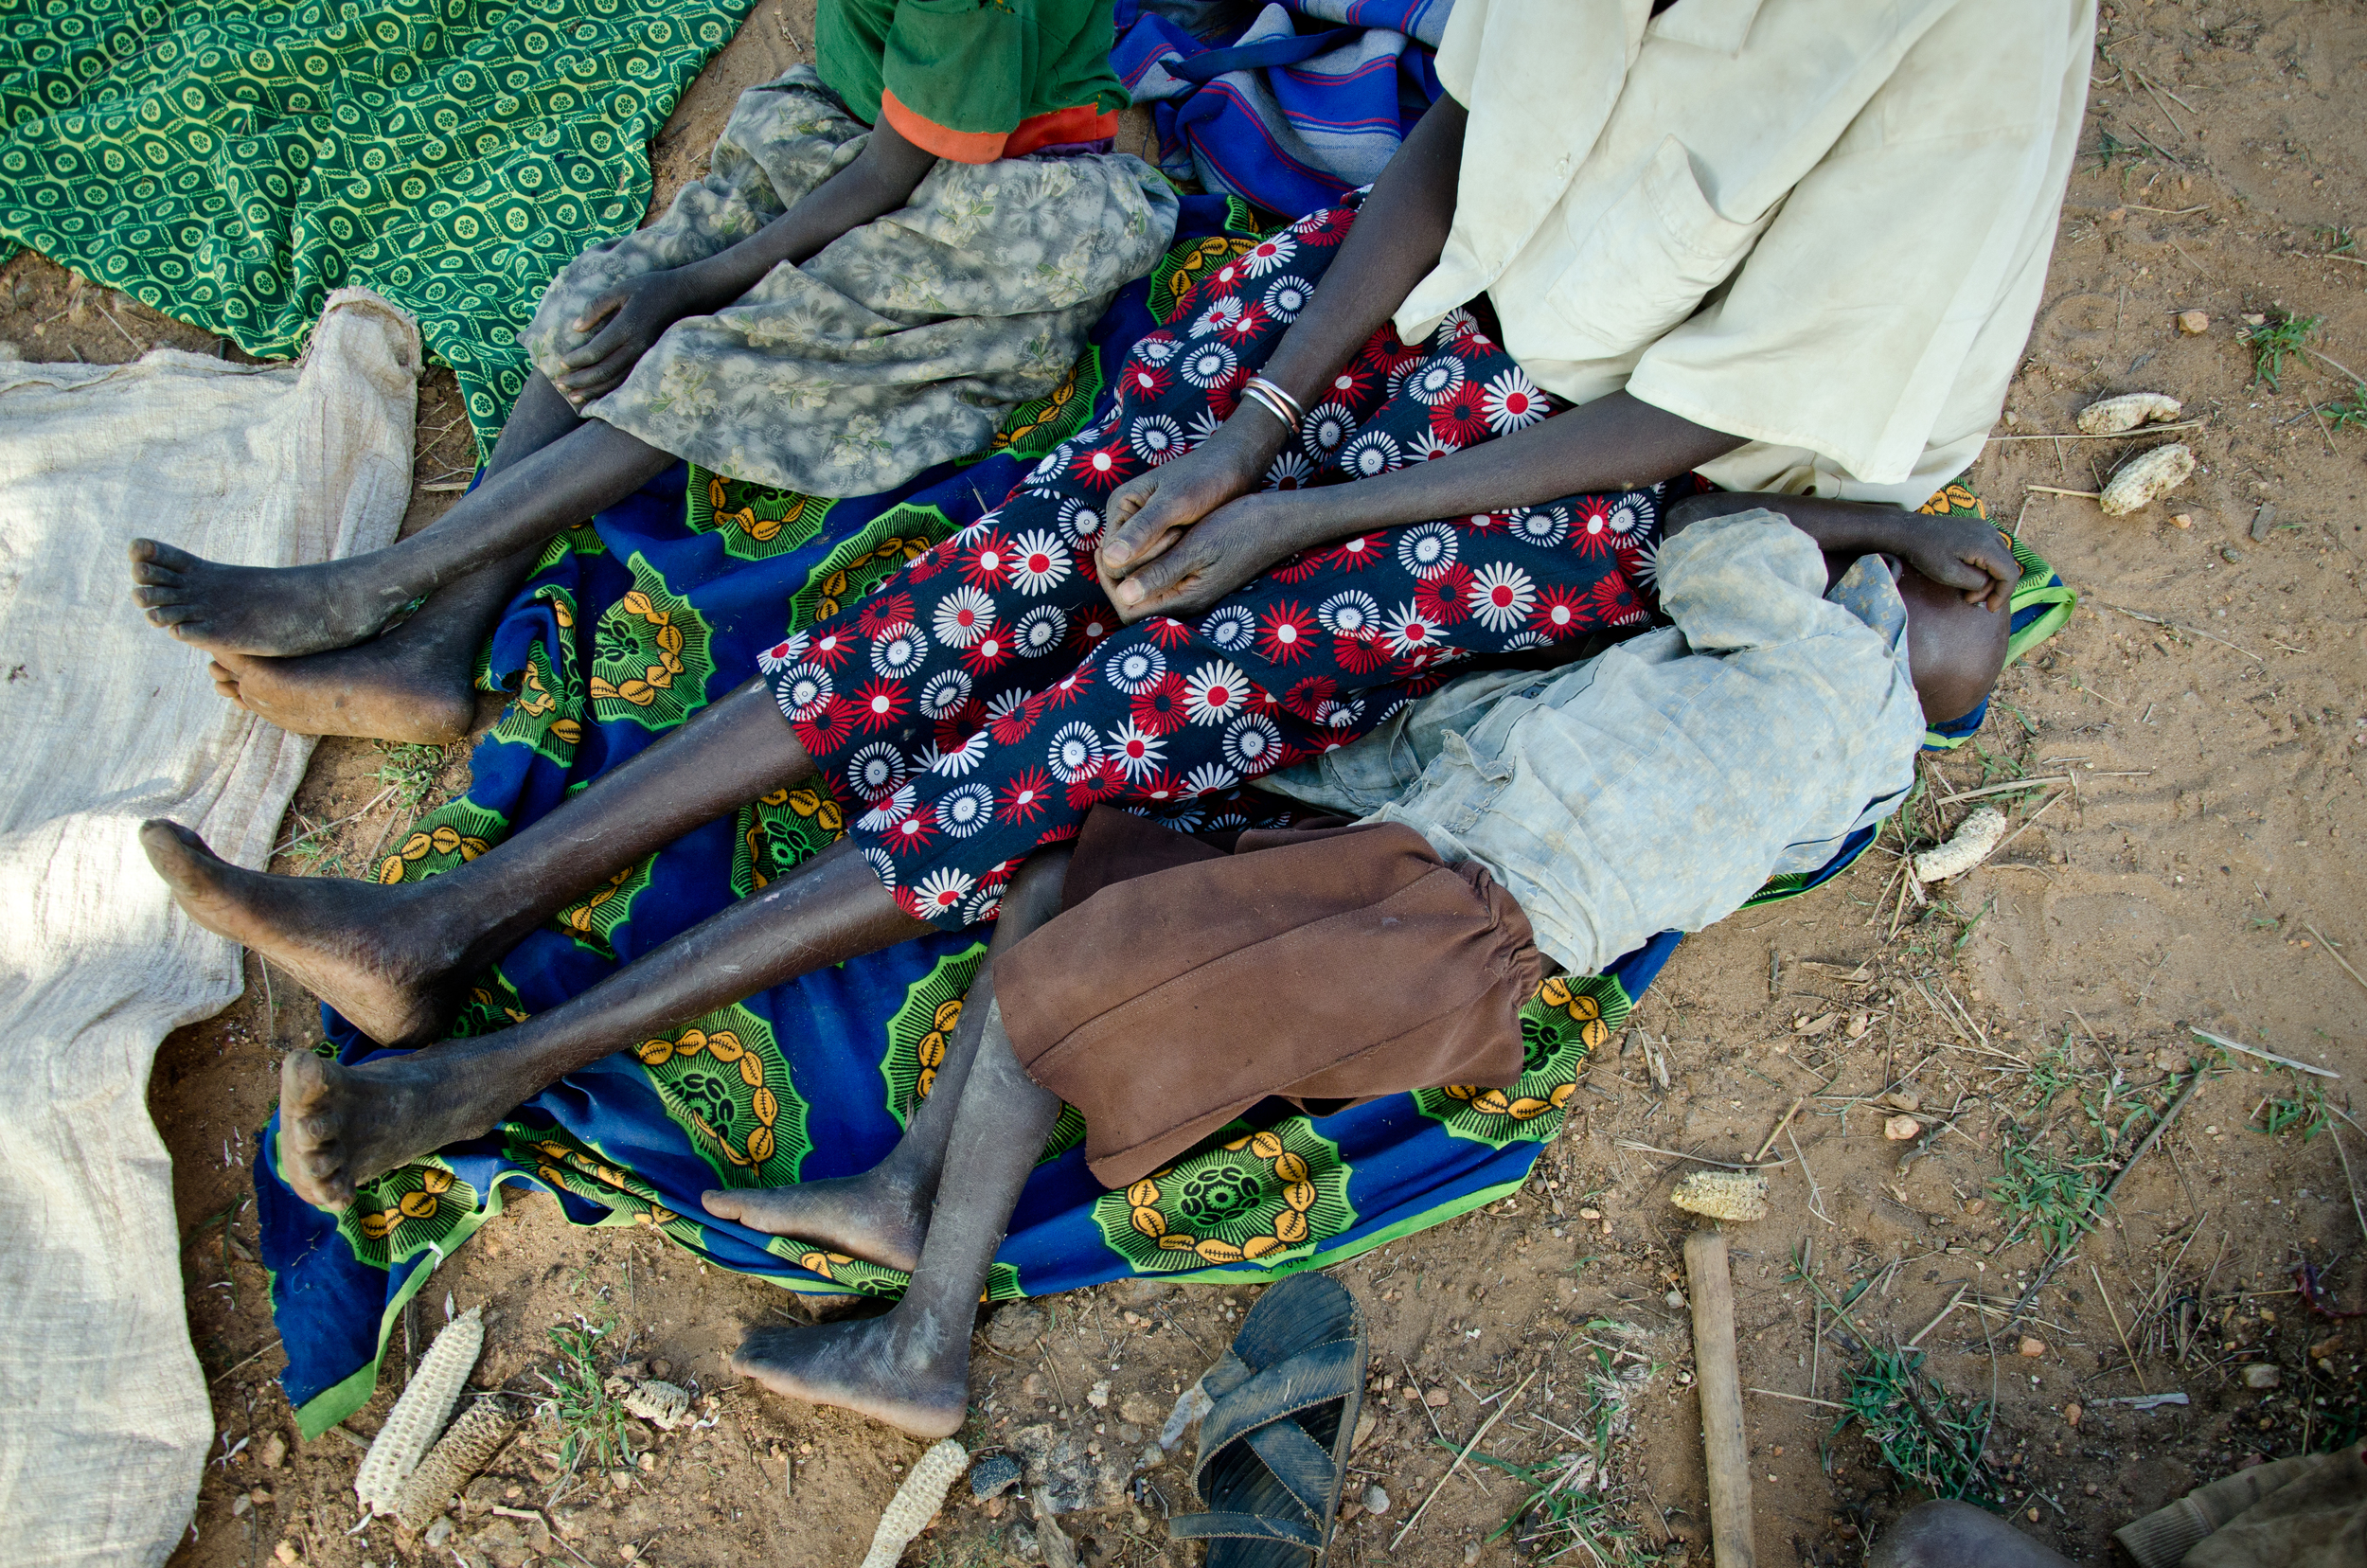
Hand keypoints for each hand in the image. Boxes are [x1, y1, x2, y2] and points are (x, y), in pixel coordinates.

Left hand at [553, 270, 703, 405]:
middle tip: (559, 383)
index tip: (560, 363)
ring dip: (592, 391)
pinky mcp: (650, 361)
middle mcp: (636, 347)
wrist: (683, 297)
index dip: (576, 361)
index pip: (595, 351)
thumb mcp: (619, 289)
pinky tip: (596, 396)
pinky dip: (610, 392)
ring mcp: (645, 357)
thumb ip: (596, 306)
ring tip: (572, 397)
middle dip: (579, 380)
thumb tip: (576, 328)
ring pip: (615, 381)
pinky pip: (628, 382)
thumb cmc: (648, 288)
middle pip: (603, 371)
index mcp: (627, 328)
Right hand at [1096, 429, 1269, 582]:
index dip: (1144, 559)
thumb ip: (1144, 528)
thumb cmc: (1206, 478)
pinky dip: (1176, 563)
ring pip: (1145, 572)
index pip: (1114, 559)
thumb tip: (1109, 558)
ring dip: (1168, 562)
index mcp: (1120, 507)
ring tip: (1190, 535)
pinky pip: (1161, 567)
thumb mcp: (1175, 503)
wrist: (1234, 468)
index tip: (1176, 533)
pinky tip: (1193, 550)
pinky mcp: (1162, 542)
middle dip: (1156, 559)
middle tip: (1184, 532)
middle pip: (1127, 569)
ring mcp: (1143, 534)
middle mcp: (1126, 522)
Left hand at [1098, 491, 1305, 622]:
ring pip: (1147, 590)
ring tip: (1126, 540)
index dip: (1110, 583)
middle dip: (1117, 576)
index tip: (1105, 551)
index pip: (1128, 609)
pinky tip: (1148, 540)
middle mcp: (1187, 603)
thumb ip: (1161, 572)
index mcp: (1184, 599)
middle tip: (1109, 545)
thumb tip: (1123, 593)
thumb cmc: (1240, 528)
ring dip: (1132, 568)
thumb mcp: (1197, 547)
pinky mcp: (1199, 580)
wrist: (1279, 521)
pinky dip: (1148, 562)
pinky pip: (1162, 579)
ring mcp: (1194, 593)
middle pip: (1135, 604)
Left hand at [1894, 514, 2017, 612]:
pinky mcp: (1979, 530)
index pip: (2010, 574)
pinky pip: (1992, 553)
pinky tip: (1968, 576)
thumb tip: (1988, 584)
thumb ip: (1975, 582)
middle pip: (2007, 567)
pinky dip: (1985, 568)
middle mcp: (1991, 533)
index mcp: (1986, 545)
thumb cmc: (1925, 553)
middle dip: (1993, 588)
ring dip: (1989, 579)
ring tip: (1967, 591)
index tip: (1990, 609)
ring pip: (2001, 561)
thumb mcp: (1949, 574)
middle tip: (1970, 599)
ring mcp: (1986, 529)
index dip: (2003, 594)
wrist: (1909, 531)